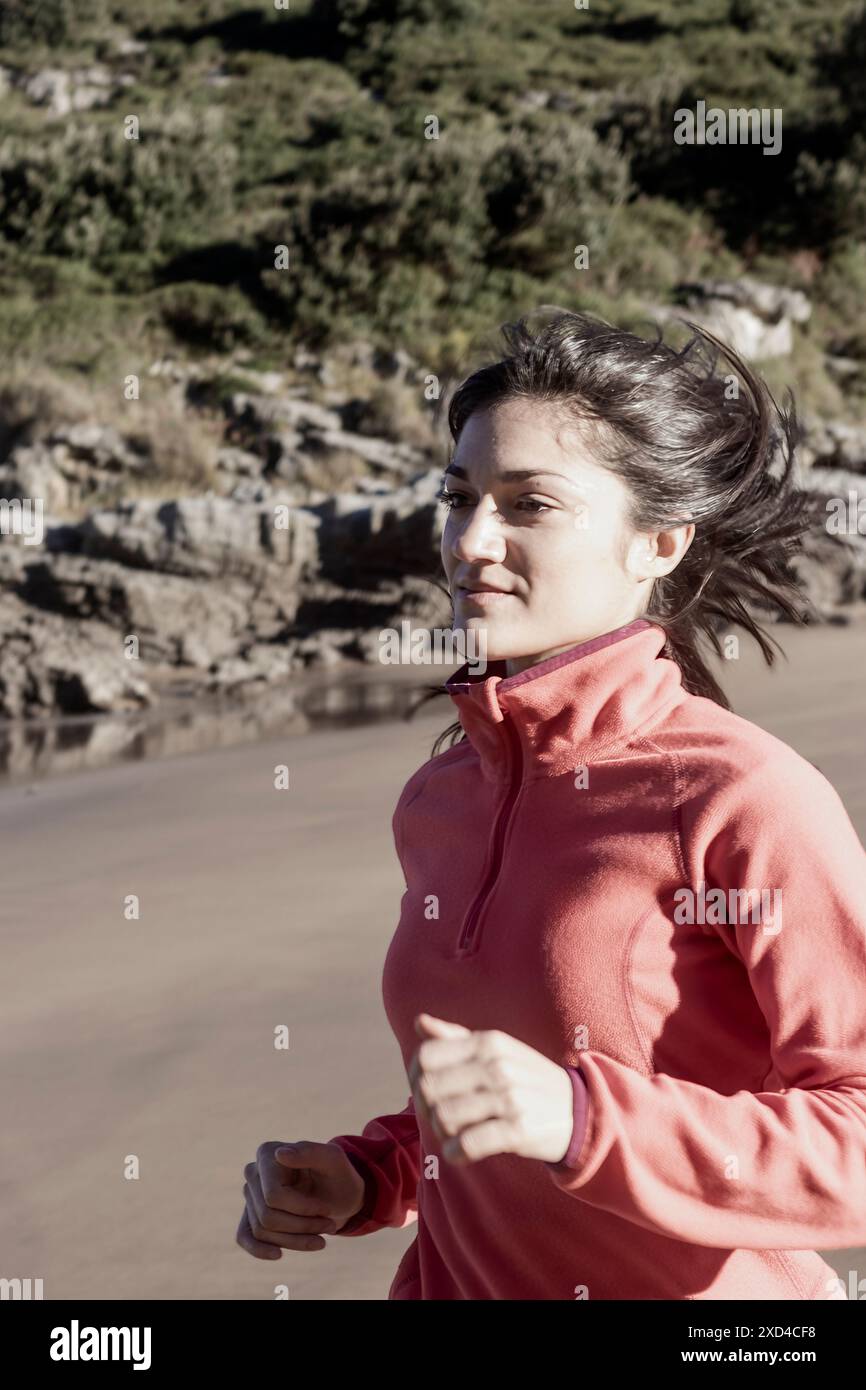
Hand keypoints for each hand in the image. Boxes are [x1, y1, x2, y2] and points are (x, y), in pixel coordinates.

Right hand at [236, 1139, 365, 1259]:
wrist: (339, 1192)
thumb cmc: (337, 1173)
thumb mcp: (333, 1159)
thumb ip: (309, 1152)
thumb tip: (279, 1154)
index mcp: (267, 1153)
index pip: (273, 1197)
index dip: (302, 1209)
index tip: (326, 1210)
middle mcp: (253, 1172)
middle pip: (267, 1217)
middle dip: (301, 1227)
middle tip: (330, 1226)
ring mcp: (250, 1194)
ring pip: (262, 1231)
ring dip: (295, 1240)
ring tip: (321, 1238)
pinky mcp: (250, 1213)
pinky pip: (244, 1236)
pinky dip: (259, 1250)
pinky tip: (278, 1254)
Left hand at [408, 1013, 573, 1164]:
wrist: (578, 1111)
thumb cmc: (526, 1078)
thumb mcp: (497, 1050)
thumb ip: (456, 1037)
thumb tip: (419, 1022)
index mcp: (488, 1042)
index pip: (426, 1057)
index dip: (414, 1077)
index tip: (424, 1092)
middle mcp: (497, 1066)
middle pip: (429, 1088)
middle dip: (425, 1108)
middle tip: (437, 1118)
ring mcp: (509, 1098)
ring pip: (444, 1118)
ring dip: (442, 1133)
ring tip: (453, 1134)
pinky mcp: (518, 1130)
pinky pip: (468, 1144)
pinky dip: (456, 1153)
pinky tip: (460, 1153)